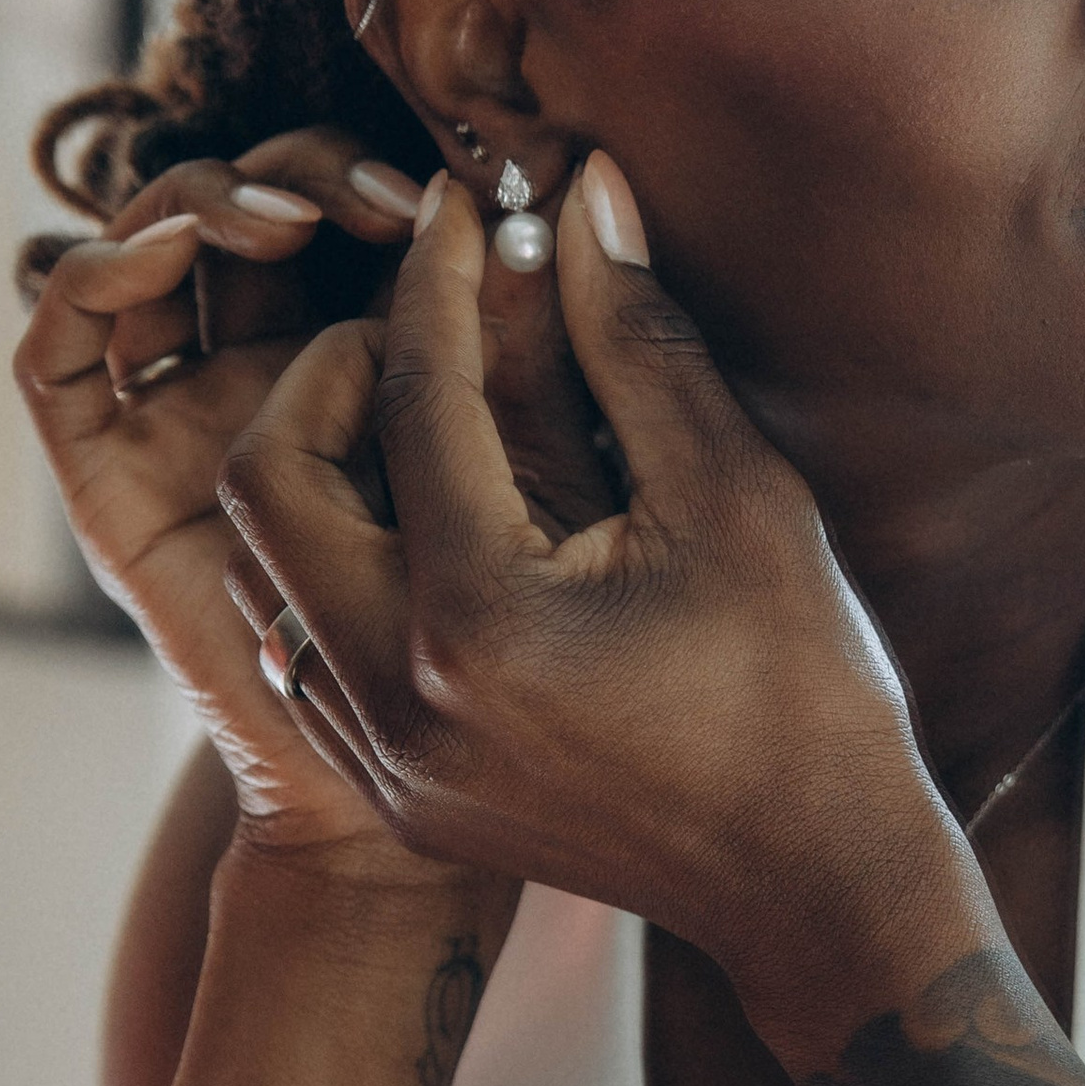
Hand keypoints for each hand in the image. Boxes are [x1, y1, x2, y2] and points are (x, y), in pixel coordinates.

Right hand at [14, 131, 618, 865]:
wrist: (425, 822)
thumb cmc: (550, 660)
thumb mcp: (565, 487)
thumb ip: (555, 351)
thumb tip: (589, 184)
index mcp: (369, 379)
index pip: (336, 223)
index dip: (371, 180)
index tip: (456, 184)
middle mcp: (252, 386)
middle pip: (222, 217)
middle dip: (273, 175)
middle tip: (368, 190)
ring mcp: (165, 431)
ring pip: (138, 260)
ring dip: (190, 207)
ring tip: (284, 213)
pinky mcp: (104, 485)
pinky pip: (59, 362)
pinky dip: (91, 283)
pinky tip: (160, 251)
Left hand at [212, 159, 978, 1030]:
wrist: (815, 888)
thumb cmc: (805, 690)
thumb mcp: (736, 495)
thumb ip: (637, 339)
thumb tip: (583, 197)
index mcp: (480, 619)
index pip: (410, 400)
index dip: (438, 279)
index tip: (464, 206)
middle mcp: (401, 700)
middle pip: (273, 482)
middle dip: (331, 377)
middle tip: (413, 328)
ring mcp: (387, 763)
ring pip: (269, 571)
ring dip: (323, 474)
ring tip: (417, 416)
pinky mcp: (397, 797)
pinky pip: (309, 651)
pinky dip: (341, 566)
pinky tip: (425, 524)